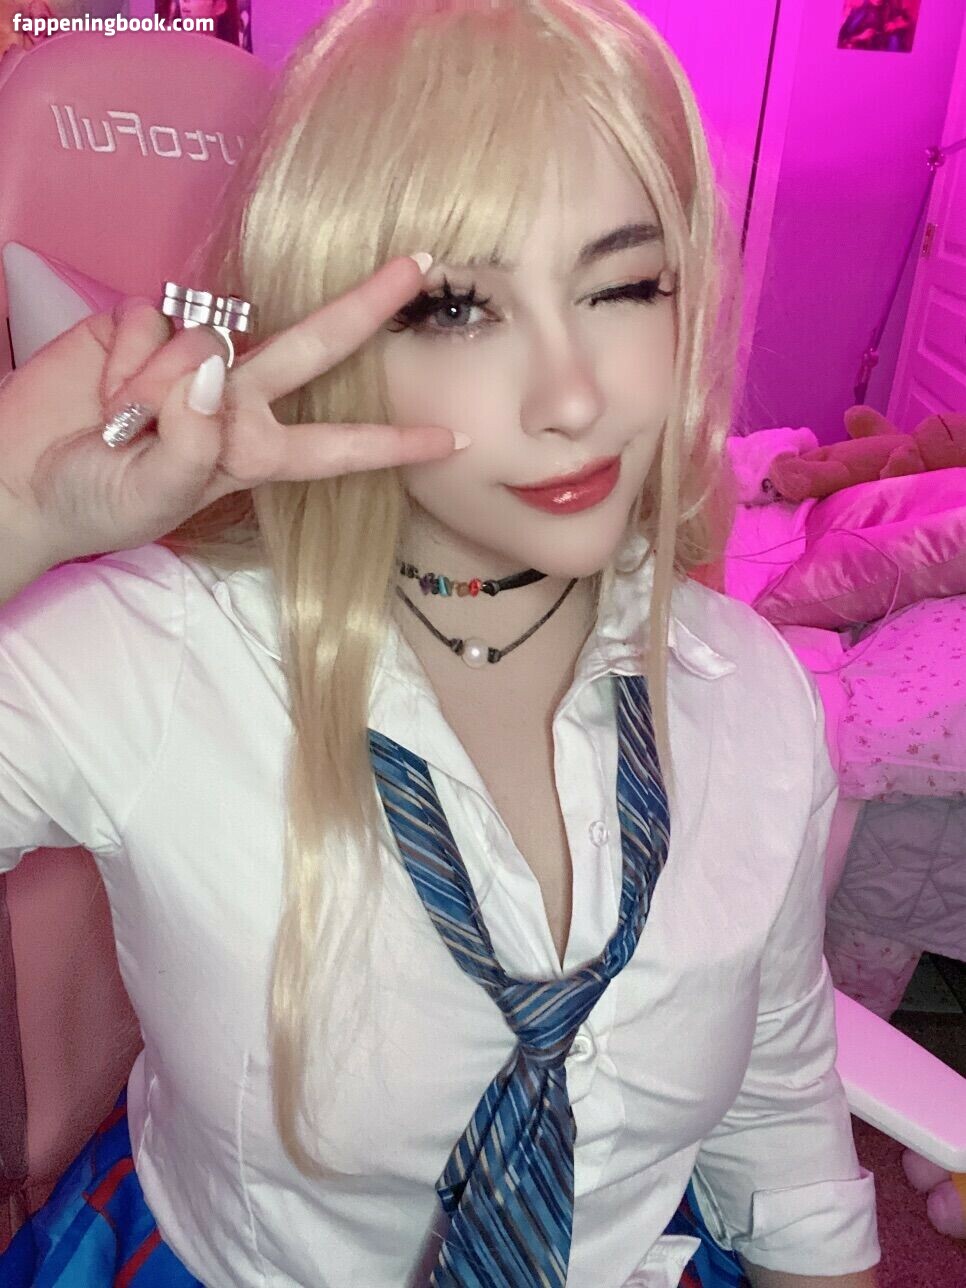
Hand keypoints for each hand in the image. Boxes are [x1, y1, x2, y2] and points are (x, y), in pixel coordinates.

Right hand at [0, 255, 461, 568]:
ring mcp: (193, 360)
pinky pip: (151, 317)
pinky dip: (122, 354)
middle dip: (365, 308)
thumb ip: (193, 442)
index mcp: (253, 453)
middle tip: (419, 265)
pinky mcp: (143, 328)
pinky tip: (102, 387)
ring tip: (119, 421)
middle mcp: (236, 400)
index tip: (449, 438)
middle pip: (312, 346)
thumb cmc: (96, 505)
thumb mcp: (153, 496)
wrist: (18, 478)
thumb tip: (216, 364)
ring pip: (209, 335)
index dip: (392, 442)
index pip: (337, 447)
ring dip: (159, 380)